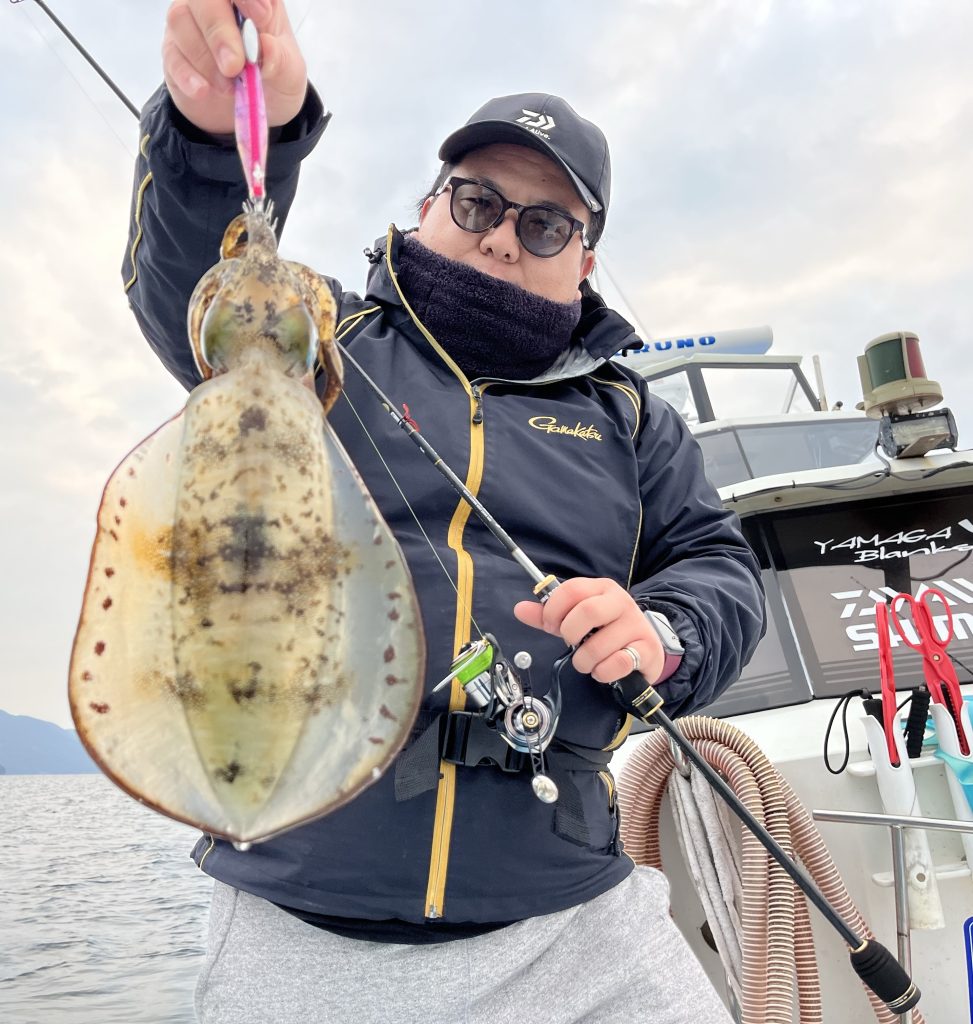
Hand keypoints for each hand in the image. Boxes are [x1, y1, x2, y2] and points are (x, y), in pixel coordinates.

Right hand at [163, 0, 307, 133]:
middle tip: (235, 66)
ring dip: (206, 59)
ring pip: (180, 21)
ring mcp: (190, 23)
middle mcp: (216, 3)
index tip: (261, 18)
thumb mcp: (289, 75)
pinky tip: (203, 91)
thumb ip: (281, 59)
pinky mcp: (173, 50)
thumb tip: (266, 46)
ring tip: (229, 87)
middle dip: (219, 31)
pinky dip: (187, 75)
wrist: (250, 114)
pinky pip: (171, 54)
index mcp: (251, 0)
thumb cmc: (272, 80)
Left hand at [513, 577, 664, 684]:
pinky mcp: (647, 648)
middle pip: (587, 611)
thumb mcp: (575, 619)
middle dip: (569, 634)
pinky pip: (618, 662)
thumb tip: (519, 609)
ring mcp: (636, 625)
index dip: (554, 610)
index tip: (550, 626)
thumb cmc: (605, 631)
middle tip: (570, 644)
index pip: (572, 589)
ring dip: (584, 661)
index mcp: (601, 588)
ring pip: (599, 644)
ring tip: (586, 661)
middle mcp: (621, 602)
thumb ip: (548, 615)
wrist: (644, 649)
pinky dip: (603, 672)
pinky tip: (603, 670)